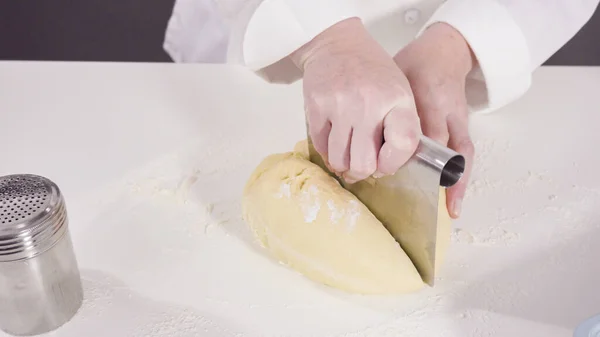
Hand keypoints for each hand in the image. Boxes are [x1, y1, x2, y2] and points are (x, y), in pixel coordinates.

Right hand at [290, 18, 420, 183]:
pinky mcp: (316, 107)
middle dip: (362, 172)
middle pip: (364, 164)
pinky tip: (334, 142)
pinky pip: (321, 148)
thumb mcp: (399, 91)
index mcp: (397, 100)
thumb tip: (386, 168)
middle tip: (361, 165)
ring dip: (343, 165)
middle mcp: (369, 104)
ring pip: (339, 161)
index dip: (393, 163)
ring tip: (346, 155)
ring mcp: (340, 106)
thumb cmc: (372, 72)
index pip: (403, 145)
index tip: (385, 163)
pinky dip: (327, 152)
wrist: (337, 44)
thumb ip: (400, 126)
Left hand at [393, 22, 475, 217]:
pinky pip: (465, 155)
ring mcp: (459, 121)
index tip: (391, 171)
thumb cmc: (414, 65)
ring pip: (463, 154)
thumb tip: (356, 133)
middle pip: (448, 147)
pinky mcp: (463, 127)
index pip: (425, 133)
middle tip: (426, 197)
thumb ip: (382, 105)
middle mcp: (448, 113)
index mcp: (430, 99)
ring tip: (453, 209)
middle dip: (439, 174)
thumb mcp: (395, 77)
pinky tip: (454, 201)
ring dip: (458, 182)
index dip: (410, 154)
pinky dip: (460, 177)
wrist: (444, 52)